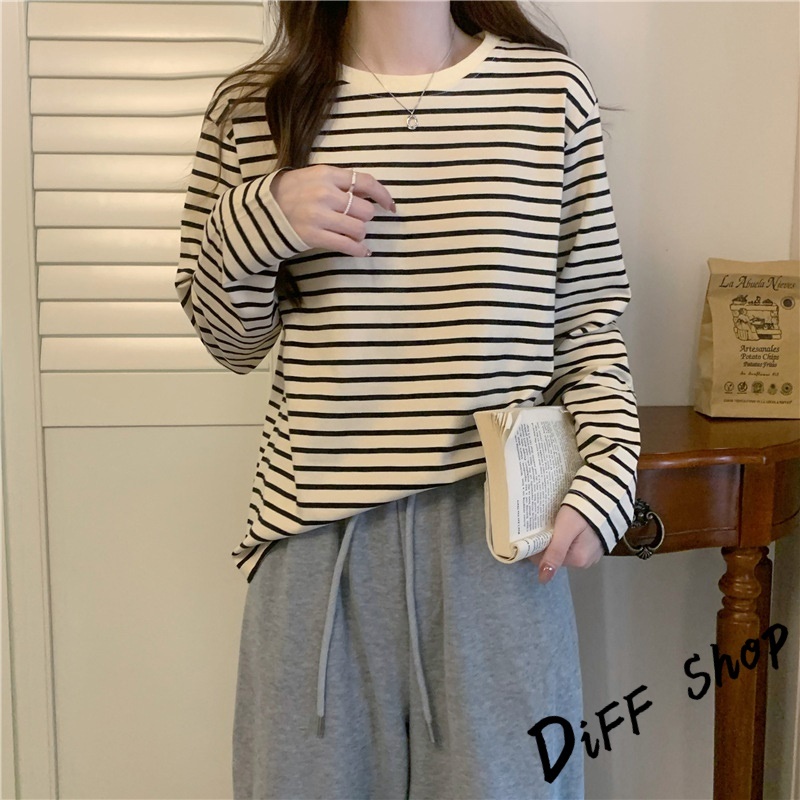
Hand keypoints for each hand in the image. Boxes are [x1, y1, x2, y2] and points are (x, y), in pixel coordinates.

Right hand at [269, 164, 394, 257]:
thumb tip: (371, 194)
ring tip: (350, 234)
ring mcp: (319, 216)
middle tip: (355, 220)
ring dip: (359, 234)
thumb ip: (340, 183)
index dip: (383, 195)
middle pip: (365, 210)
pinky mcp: (314, 236)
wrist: (262, 211)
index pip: (365, 182)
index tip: (390, 206)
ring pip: (359, 229)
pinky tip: (362, 251)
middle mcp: (324, 193)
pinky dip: (359, 250)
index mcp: (326, 174)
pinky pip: (347, 246)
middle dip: (364, 218)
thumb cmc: (291, 193)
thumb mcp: (313, 177)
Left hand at [527, 504, 603, 582]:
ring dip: (557, 538)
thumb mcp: (565, 530)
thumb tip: (543, 579)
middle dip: (547, 542)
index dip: (536, 548)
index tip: (533, 533)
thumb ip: (554, 553)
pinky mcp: (594, 544)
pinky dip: (567, 536)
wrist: (605, 497)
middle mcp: (586, 561)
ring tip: (555, 523)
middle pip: (555, 555)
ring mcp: (591, 553)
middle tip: (545, 525)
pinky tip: (567, 525)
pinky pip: (574, 544)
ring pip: (563, 549)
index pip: (546, 561)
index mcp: (578, 560)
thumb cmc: (583, 512)